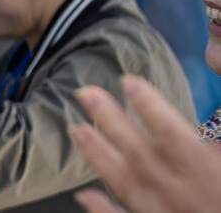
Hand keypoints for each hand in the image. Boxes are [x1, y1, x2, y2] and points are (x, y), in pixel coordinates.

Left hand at [74, 76, 220, 212]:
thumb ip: (220, 130)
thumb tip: (216, 89)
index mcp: (209, 174)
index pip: (175, 135)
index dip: (152, 107)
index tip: (129, 80)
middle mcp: (184, 194)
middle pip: (142, 154)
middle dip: (112, 121)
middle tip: (85, 92)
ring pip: (128, 186)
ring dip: (100, 157)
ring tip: (75, 129)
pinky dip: (103, 210)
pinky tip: (83, 194)